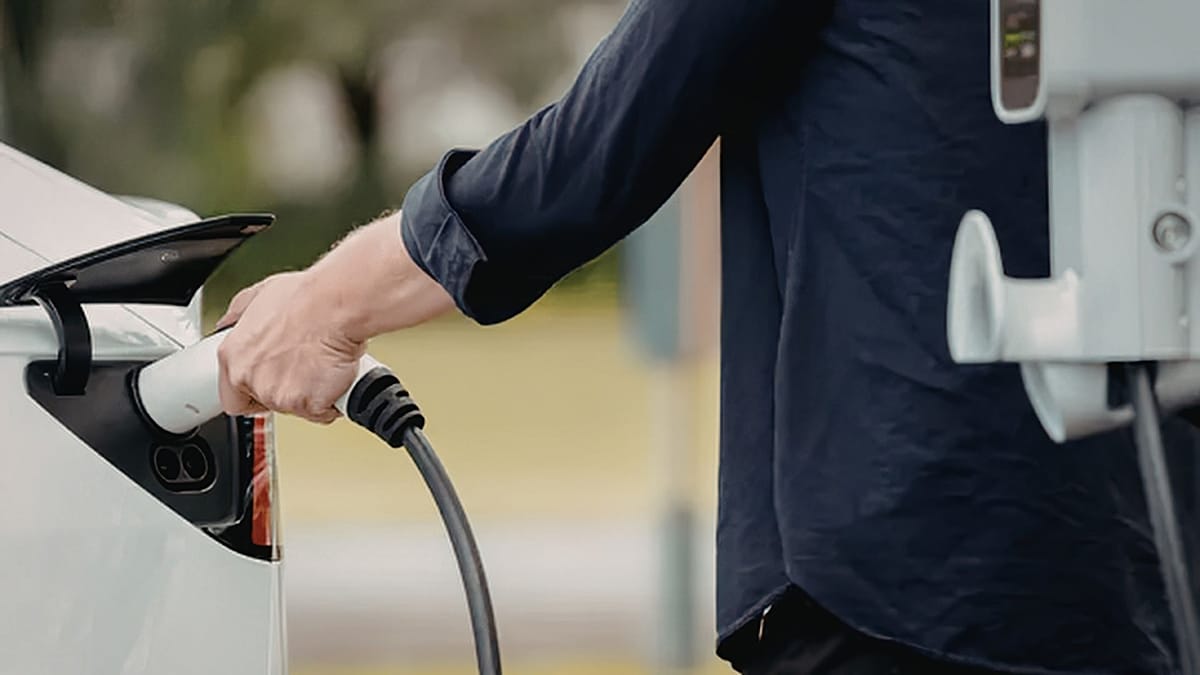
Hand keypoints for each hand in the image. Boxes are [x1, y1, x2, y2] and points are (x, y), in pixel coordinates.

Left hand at [215, 212, 454, 422]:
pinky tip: (335, 376)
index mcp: (234, 356)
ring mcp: (279, 396)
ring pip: (296, 408)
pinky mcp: (309, 406)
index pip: (232, 397)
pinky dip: (332, 399)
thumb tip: (229, 322)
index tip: (267, 385)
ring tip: (321, 365)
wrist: (336, 307)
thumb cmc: (305, 298)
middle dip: (286, 390)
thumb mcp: (259, 295)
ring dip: (310, 394)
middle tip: (303, 368)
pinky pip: (322, 412)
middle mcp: (252, 379)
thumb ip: (238, 314)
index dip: (252, 393)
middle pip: (267, 403)